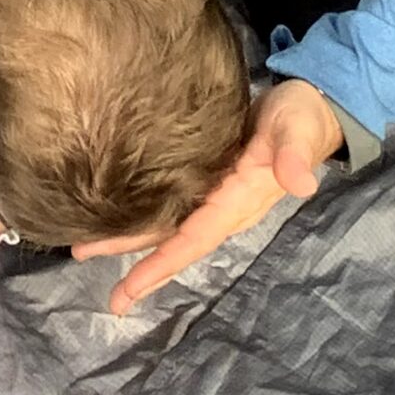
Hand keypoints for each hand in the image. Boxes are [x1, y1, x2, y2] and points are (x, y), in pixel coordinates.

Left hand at [72, 77, 343, 312]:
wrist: (310, 107)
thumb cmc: (302, 118)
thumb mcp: (297, 131)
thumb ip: (293, 155)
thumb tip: (301, 184)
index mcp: (238, 203)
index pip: (193, 241)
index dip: (161, 264)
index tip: (129, 288)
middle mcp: (222, 207)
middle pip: (171, 242)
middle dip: (134, 262)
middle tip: (89, 270)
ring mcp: (213, 195)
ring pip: (165, 225)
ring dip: (128, 239)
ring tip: (85, 246)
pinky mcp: (207, 176)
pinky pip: (171, 205)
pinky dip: (142, 214)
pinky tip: (114, 213)